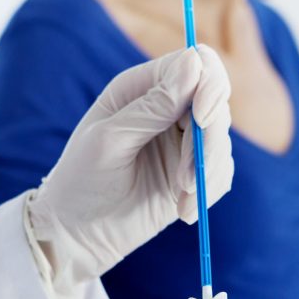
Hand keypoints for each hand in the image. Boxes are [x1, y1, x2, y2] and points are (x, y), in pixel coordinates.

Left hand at [26, 45, 232, 298]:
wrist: (77, 234)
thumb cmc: (81, 181)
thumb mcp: (110, 140)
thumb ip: (152, 106)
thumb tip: (194, 64)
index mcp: (143, 87)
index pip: (196, 64)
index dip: (209, 84)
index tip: (202, 117)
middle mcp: (168, 108)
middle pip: (216, 104)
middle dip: (208, 143)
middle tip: (185, 182)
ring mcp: (183, 142)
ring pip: (222, 141)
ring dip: (207, 173)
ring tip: (181, 204)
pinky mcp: (193, 174)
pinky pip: (221, 173)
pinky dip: (208, 192)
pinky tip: (182, 211)